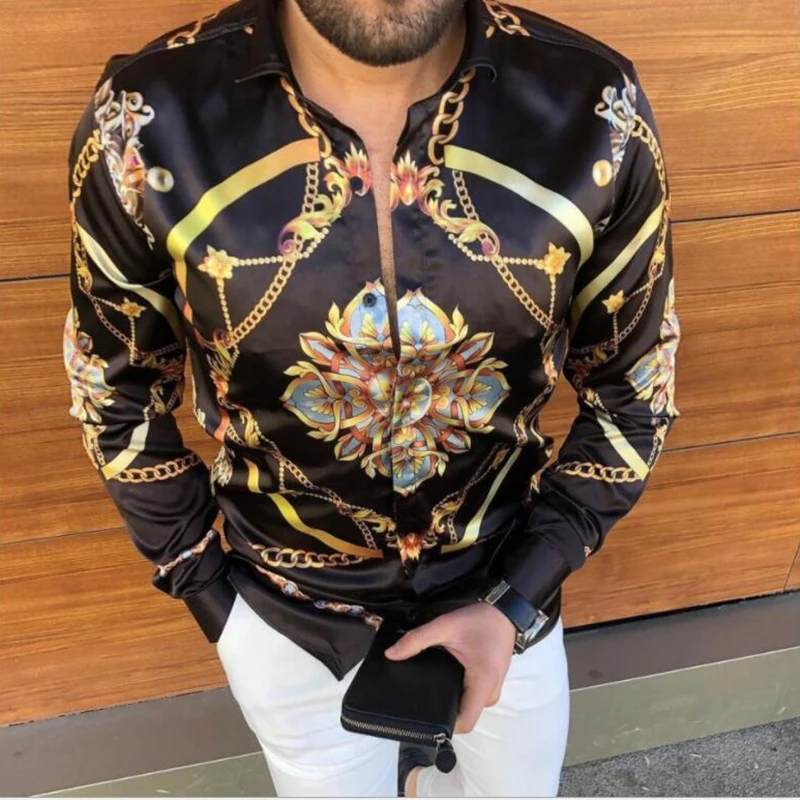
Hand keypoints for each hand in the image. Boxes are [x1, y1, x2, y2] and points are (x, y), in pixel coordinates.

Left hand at [383, 602, 516, 732]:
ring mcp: (492, 690)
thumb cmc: (480, 620)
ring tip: (431, 686)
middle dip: (442, 709)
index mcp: (484, 683)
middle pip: (464, 716)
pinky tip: (444, 680)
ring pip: (467, 706)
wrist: (504, 612)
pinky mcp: (489, 684)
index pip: (465, 722)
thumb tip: (391, 655)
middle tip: (420, 695)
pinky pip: (471, 697)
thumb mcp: (445, 626)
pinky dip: (458, 691)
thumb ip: (417, 640)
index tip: (422, 713)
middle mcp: (491, 693)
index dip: (443, 723)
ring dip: (451, 700)